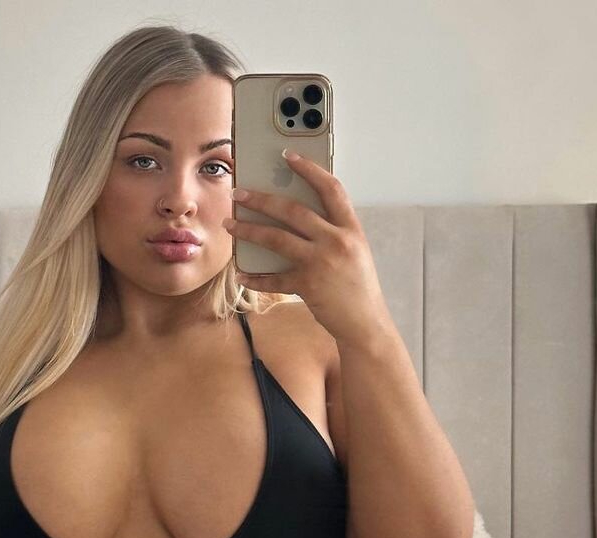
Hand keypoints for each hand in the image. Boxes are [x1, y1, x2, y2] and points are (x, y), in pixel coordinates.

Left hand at [223, 150, 390, 345]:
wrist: (366, 323)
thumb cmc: (358, 288)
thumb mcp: (355, 252)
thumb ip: (334, 232)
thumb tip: (298, 217)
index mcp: (351, 229)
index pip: (330, 188)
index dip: (309, 169)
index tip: (288, 156)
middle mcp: (336, 241)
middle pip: (293, 210)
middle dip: (261, 199)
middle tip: (239, 193)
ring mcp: (321, 263)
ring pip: (276, 238)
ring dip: (248, 230)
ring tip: (230, 225)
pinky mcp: (307, 285)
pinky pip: (274, 278)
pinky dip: (255, 277)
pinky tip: (242, 274)